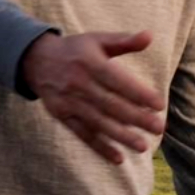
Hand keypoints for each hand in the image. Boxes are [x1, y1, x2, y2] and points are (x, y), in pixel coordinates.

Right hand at [20, 31, 165, 163]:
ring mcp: (69, 102)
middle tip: (158, 128)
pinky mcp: (62, 116)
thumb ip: (124, 41)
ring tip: (143, 146)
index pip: (117, 81)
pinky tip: (118, 158)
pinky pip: (83, 134)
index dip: (138, 94)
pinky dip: (100, 147)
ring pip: (98, 122)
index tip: (159, 104)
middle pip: (110, 105)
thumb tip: (149, 36)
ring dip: (121, 136)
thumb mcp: (98, 40)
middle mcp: (78, 84)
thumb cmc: (76, 50)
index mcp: (90, 63)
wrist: (35, 60)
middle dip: (136, 118)